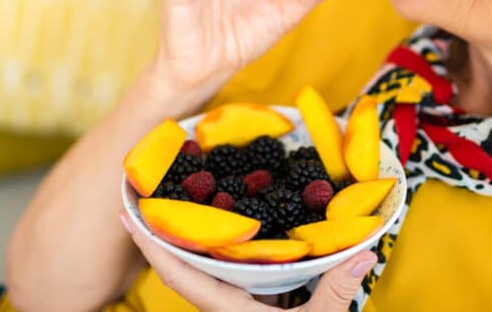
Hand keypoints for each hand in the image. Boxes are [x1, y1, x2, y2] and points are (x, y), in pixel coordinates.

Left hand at [119, 210, 377, 310]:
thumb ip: (337, 290)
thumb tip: (364, 251)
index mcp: (227, 310)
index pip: (179, 274)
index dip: (152, 245)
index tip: (127, 215)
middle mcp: (224, 305)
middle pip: (184, 263)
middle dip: (166, 230)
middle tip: (152, 190)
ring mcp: (236, 305)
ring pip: (206, 266)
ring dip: (194, 235)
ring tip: (184, 195)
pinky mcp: (252, 305)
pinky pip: (232, 270)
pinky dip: (226, 245)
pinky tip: (233, 222)